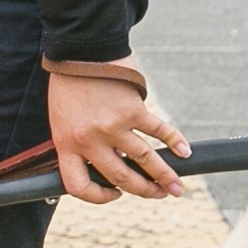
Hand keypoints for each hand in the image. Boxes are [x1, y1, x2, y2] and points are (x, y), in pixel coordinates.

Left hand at [46, 61, 190, 204]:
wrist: (80, 50)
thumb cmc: (69, 86)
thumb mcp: (62, 121)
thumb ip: (81, 145)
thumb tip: (112, 162)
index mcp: (67, 144)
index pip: (79, 185)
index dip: (97, 197)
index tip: (115, 194)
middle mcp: (91, 139)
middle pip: (120, 176)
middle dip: (143, 190)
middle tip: (160, 195)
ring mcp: (114, 125)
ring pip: (144, 158)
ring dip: (164, 175)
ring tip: (177, 186)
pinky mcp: (133, 108)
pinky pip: (158, 130)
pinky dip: (174, 141)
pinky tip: (184, 151)